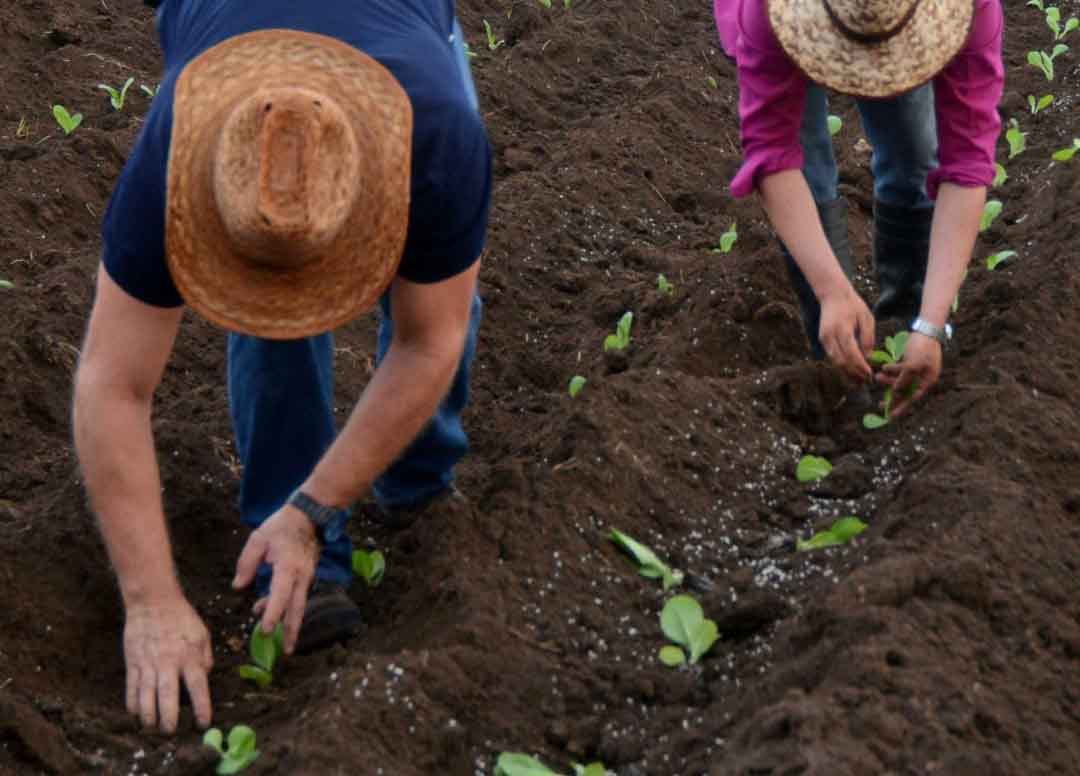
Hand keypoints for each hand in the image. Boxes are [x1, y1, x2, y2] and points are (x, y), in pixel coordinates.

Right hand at [123, 596, 212, 733]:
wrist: (152, 601)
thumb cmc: (182, 617)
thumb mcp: (202, 634)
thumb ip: (205, 658)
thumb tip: (205, 677)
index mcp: (190, 656)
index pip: (198, 687)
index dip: (202, 707)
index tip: (203, 724)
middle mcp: (169, 663)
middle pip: (168, 697)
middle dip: (169, 719)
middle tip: (171, 731)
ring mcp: (148, 664)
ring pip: (146, 697)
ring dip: (149, 716)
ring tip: (152, 727)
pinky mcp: (133, 663)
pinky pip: (131, 688)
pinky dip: (133, 703)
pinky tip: (137, 713)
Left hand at [232, 505, 317, 653]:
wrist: (309, 516)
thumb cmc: (281, 526)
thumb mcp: (258, 539)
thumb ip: (247, 564)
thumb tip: (238, 587)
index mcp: (287, 568)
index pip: (280, 596)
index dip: (272, 614)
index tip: (265, 631)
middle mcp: (300, 577)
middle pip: (296, 608)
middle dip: (292, 631)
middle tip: (288, 651)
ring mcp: (306, 577)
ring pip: (298, 605)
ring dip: (289, 623)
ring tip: (277, 637)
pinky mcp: (306, 576)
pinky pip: (297, 596)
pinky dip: (286, 607)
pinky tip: (268, 609)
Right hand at [818, 285, 874, 383]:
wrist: (833, 295)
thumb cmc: (853, 305)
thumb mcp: (867, 318)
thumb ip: (868, 338)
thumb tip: (869, 358)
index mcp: (843, 329)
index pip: (852, 354)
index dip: (860, 367)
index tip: (870, 374)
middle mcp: (830, 336)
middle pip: (841, 362)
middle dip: (853, 374)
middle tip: (865, 382)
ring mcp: (824, 339)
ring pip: (835, 362)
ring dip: (846, 373)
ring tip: (858, 382)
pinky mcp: (822, 340)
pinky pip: (832, 357)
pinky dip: (841, 366)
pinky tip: (850, 372)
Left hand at [875, 331, 942, 416]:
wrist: (926, 329)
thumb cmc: (922, 347)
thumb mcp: (913, 365)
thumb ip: (904, 379)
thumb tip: (896, 394)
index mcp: (928, 381)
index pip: (913, 398)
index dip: (901, 408)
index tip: (890, 417)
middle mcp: (923, 378)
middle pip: (906, 392)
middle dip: (892, 395)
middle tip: (879, 403)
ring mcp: (917, 370)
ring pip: (900, 381)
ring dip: (888, 381)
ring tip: (877, 377)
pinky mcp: (911, 362)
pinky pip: (899, 371)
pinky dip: (891, 371)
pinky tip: (884, 368)